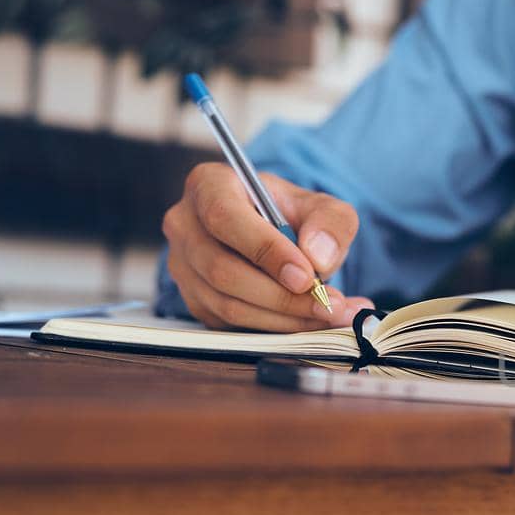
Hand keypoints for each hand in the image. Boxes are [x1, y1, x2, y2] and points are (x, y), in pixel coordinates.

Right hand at [162, 163, 373, 330]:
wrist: (275, 236)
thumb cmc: (291, 215)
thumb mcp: (321, 206)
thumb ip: (330, 222)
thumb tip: (318, 257)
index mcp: (208, 186)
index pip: (225, 218)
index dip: (265, 251)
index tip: (306, 276)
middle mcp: (185, 225)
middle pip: (223, 270)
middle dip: (282, 296)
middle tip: (329, 304)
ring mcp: (183, 266)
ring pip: (227, 304)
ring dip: (284, 318)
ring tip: (331, 316)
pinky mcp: (194, 299)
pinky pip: (231, 324)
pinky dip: (275, 328)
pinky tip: (311, 322)